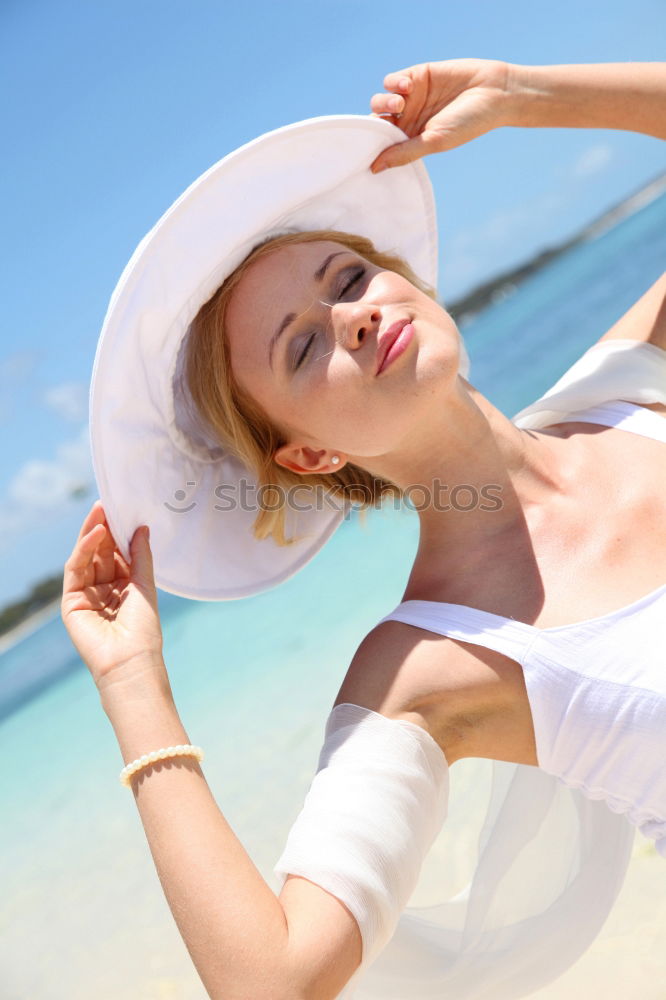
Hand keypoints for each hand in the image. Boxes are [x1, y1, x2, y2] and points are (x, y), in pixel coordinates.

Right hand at [61, 500, 164, 690]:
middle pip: (100, 553)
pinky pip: (76, 568)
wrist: (129, 660)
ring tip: (101, 512)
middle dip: (104, 528)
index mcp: (123, 587)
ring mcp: (86, 595)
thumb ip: (141, 556)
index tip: (123, 510)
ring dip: (93, 533)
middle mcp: (104, 589)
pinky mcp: (72, 601)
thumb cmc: (143, 629)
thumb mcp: (145, 586)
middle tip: (108, 504)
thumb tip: (142, 528)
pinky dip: (85, 549)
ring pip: (86, 557)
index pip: (117, 554)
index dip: (119, 533)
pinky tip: (98, 533)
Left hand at [369, 58, 513, 171]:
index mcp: (411, 140)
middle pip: (376, 121)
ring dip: (384, 101)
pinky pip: (392, 81)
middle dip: (374, 122)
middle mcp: (408, 120)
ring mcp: (411, 98)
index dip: (370, 144)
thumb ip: (404, 153)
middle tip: (389, 121)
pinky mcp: (417, 76)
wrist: (493, 92)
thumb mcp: (434, 142)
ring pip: (381, 101)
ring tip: (400, 103)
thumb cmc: (467, 124)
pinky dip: (394, 83)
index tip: (366, 146)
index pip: (381, 144)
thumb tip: (373, 168)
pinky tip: (407, 86)